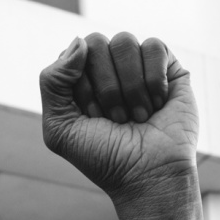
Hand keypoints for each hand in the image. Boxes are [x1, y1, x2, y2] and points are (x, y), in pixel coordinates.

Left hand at [40, 33, 197, 210]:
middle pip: (96, 42)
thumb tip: (80, 42)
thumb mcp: (60, 129)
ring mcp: (137, 67)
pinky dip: (153, 80)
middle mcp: (108, 68)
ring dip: (129, 88)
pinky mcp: (168, 69)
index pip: (73, 55)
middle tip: (116, 120)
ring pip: (124, 42)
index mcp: (80, 79)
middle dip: (105, 89)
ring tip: (138, 117)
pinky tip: (157, 105)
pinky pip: (154, 47)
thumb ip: (52, 82)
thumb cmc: (104, 159)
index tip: (93, 120)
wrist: (147, 178)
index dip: (83, 89)